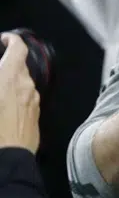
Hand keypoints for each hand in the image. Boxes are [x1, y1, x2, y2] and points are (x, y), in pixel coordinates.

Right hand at [0, 33, 39, 152]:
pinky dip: (15, 97)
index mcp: (10, 78)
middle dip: (6, 65)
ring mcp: (33, 101)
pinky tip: (3, 108)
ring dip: (10, 83)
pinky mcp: (35, 116)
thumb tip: (1, 72)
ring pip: (22, 84)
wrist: (8, 158)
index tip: (4, 39)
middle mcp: (26, 86)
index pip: (18, 48)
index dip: (11, 40)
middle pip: (19, 67)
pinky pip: (25, 99)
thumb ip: (0, 77)